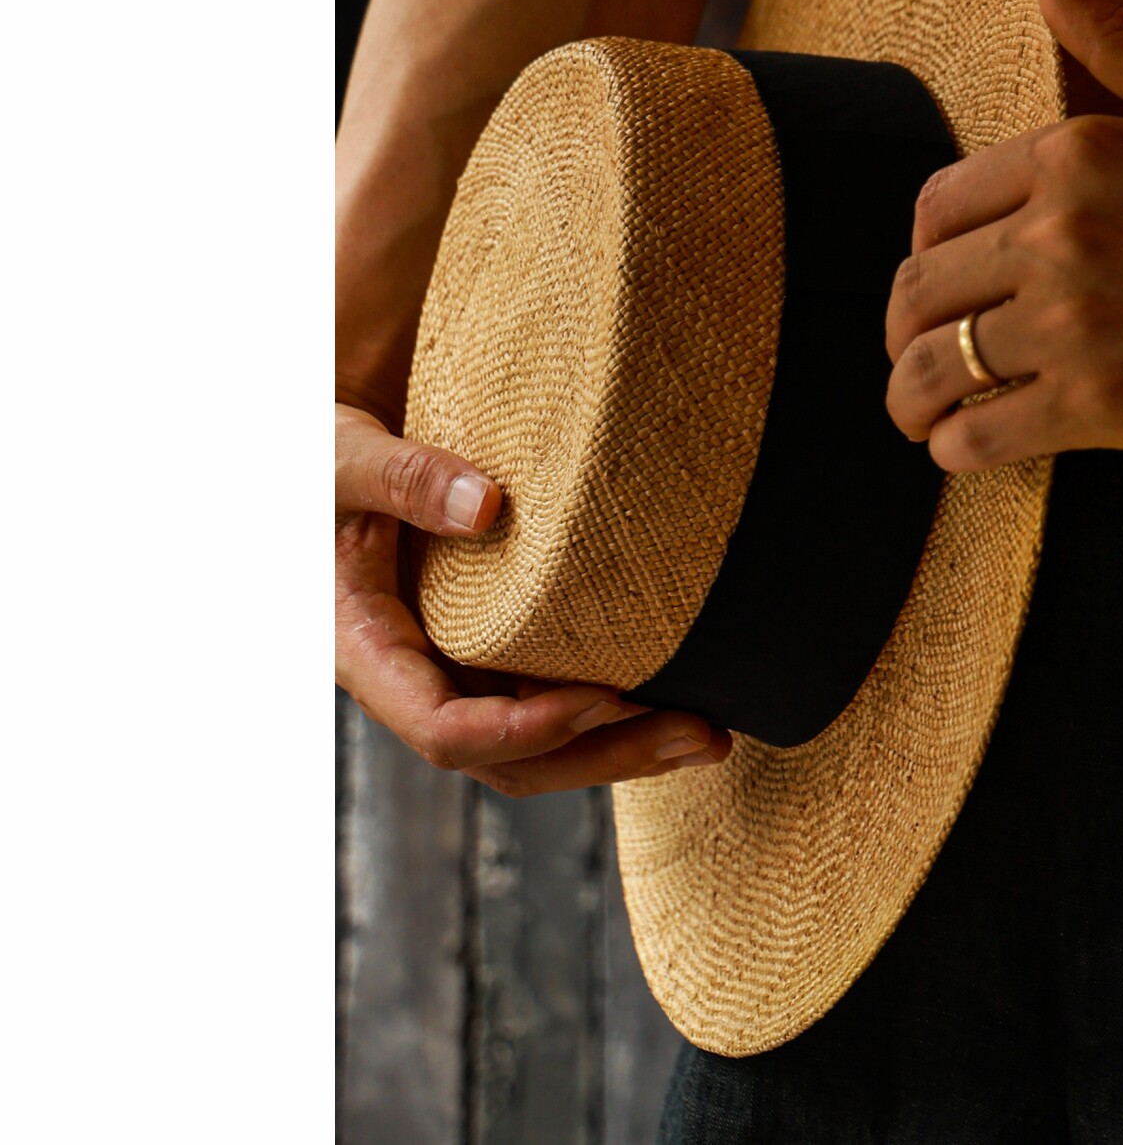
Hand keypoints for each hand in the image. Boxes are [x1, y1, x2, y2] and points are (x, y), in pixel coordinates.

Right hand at [335, 403, 729, 792]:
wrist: (323, 457)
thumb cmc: (321, 454)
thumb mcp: (345, 458)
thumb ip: (405, 478)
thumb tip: (486, 507)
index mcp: (365, 652)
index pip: (445, 730)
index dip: (526, 728)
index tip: (605, 698)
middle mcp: (412, 679)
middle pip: (508, 759)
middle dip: (605, 754)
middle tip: (701, 736)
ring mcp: (452, 670)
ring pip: (536, 745)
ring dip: (621, 745)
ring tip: (710, 734)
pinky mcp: (485, 648)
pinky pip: (547, 697)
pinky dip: (611, 705)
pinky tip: (678, 690)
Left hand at [883, 0, 1122, 469]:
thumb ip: (1112, 36)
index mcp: (1073, 155)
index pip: (935, 205)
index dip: (927, 248)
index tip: (947, 276)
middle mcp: (1058, 235)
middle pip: (918, 289)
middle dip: (907, 325)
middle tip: (924, 351)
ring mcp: (1076, 323)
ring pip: (934, 367)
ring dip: (912, 396)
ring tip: (925, 412)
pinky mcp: (1103, 406)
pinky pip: (978, 434)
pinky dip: (957, 446)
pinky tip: (968, 445)